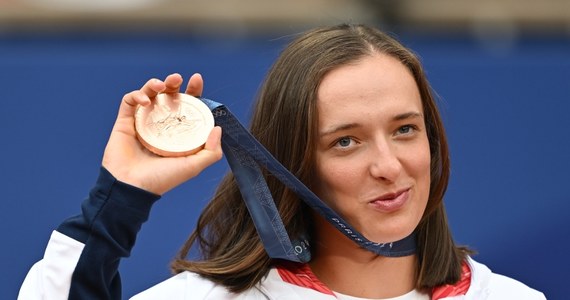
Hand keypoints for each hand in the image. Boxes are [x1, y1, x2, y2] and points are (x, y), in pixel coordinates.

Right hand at [102, 73, 222, 194]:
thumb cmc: (162, 180)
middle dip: (173, 83)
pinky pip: (130, 101)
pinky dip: (137, 95)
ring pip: (148, 94)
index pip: (187, 106)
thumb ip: (211, 151)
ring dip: (154, 84)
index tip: (197, 80)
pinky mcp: (124, 122)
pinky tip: (146, 102)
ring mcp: (142, 122)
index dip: (193, 91)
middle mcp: (160, 125)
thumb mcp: (193, 166)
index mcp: (176, 132)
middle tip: (177, 78)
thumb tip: (218, 128)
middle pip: (168, 96)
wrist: (131, 188)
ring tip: (161, 85)